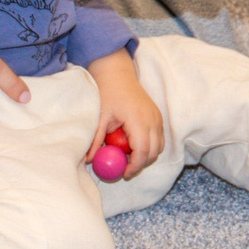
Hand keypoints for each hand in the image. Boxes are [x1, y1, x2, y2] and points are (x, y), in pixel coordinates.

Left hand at [85, 47, 165, 175]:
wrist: (118, 74)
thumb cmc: (108, 93)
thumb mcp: (100, 117)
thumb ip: (96, 140)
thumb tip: (89, 160)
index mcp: (138, 119)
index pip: (143, 150)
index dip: (135, 166)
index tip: (124, 173)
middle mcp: (152, 119)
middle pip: (154, 152)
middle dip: (141, 164)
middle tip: (125, 168)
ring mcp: (157, 117)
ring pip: (159, 147)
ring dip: (146, 155)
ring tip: (128, 154)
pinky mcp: (158, 116)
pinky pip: (159, 138)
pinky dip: (150, 146)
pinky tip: (134, 143)